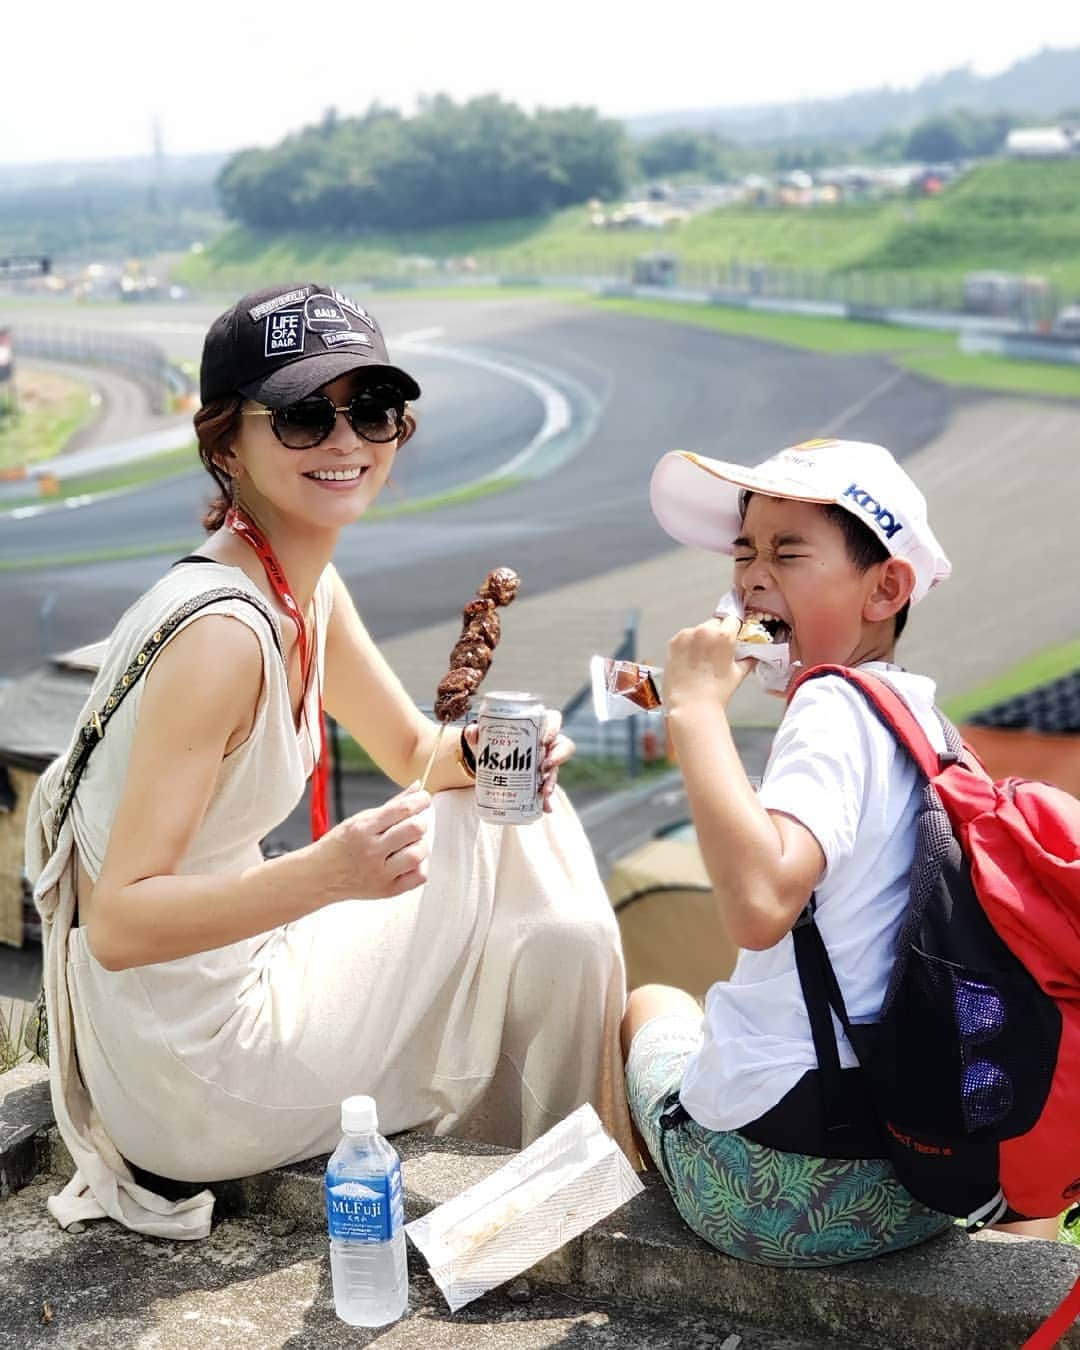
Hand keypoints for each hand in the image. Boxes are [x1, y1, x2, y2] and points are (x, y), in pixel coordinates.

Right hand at [319, 783, 431, 900]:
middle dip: (420, 822)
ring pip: (418, 854)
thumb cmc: (340, 846)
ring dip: (420, 845)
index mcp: (363, 829)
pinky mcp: (387, 890)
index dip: (420, 800)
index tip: (423, 799)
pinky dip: (419, 867)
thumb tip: (417, 788)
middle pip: (414, 829)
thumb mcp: (360, 819)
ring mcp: (380, 873)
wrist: (320, 876)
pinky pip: (418, 877)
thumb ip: (392, 805)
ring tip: (409, 844)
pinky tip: (408, 861)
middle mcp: (371, 851)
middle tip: (414, 823)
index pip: (402, 810)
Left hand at [462, 709, 573, 813]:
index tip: (543, 740)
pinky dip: (547, 800)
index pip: (554, 720)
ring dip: (552, 782)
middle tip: (544, 767)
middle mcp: (546, 744)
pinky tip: (546, 808)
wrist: (490, 761)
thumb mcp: (485, 735)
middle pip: (562, 746)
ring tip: (544, 792)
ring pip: (556, 770)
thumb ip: (477, 732)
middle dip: (557, 758)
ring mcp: (546, 763)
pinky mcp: (541, 780)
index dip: (553, 728)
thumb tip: (473, 732)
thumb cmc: (494, 741)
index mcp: (537, 726)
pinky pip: (548, 789)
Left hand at [664, 615, 751, 713]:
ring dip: (703, 639)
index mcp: (723, 636)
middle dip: (718, 634)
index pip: (733, 619)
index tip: (734, 635)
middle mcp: (704, 631)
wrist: (690, 706)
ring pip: (699, 630)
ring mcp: (686, 636)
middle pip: (715, 623)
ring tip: (703, 659)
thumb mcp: (738, 674)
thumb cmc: (715, 692)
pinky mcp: (673, 643)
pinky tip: (691, 661)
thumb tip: (752, 655)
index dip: (735, 628)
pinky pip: (685, 638)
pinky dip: (689, 645)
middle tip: (718, 651)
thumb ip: (748, 660)